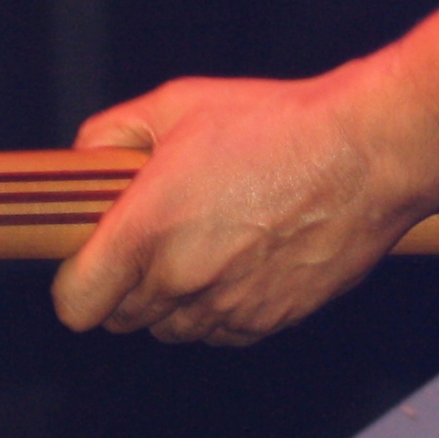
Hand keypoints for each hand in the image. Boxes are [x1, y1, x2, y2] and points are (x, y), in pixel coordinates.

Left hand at [51, 65, 428, 345]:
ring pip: (172, 330)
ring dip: (172, 301)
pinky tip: (238, 262)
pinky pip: (221, 333)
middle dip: (124, 285)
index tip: (88, 262)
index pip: (75, 305)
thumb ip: (111, 134)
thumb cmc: (273, 124)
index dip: (74, 286)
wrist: (364, 155)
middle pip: (121, 319)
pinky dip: (218, 310)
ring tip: (201, 245)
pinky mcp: (269, 321)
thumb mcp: (176, 104)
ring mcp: (227, 308)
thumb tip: (83, 162)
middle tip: (151, 238)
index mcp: (145, 232)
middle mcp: (181, 281)